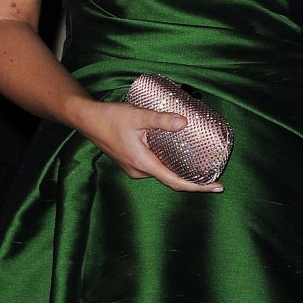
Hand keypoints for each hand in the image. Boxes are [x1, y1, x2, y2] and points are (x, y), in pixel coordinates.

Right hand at [72, 99, 223, 193]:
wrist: (86, 119)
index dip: (198, 187)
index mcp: (143, 164)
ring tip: (200, 163)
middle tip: (214, 172)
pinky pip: (155, 166)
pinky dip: (168, 163)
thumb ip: (161, 119)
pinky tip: (178, 154)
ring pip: (162, 172)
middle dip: (193, 178)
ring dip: (180, 169)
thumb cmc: (109, 117)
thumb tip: (184, 122)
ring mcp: (134, 168)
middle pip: (171, 179)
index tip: (217, 187)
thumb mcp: (137, 116)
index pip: (175, 181)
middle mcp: (139, 171)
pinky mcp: (131, 162)